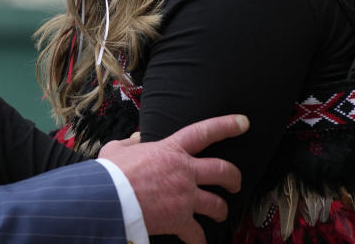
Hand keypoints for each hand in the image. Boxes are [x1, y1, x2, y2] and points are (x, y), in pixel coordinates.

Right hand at [100, 115, 247, 242]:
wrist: (110, 198)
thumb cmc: (112, 172)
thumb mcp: (118, 148)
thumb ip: (130, 143)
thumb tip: (135, 140)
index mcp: (171, 150)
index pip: (205, 132)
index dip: (227, 125)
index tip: (243, 122)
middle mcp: (185, 171)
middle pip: (223, 170)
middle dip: (234, 177)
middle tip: (235, 183)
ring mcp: (186, 197)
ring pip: (217, 204)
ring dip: (221, 210)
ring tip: (220, 214)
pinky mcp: (180, 220)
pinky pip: (197, 235)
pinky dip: (199, 241)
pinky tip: (200, 243)